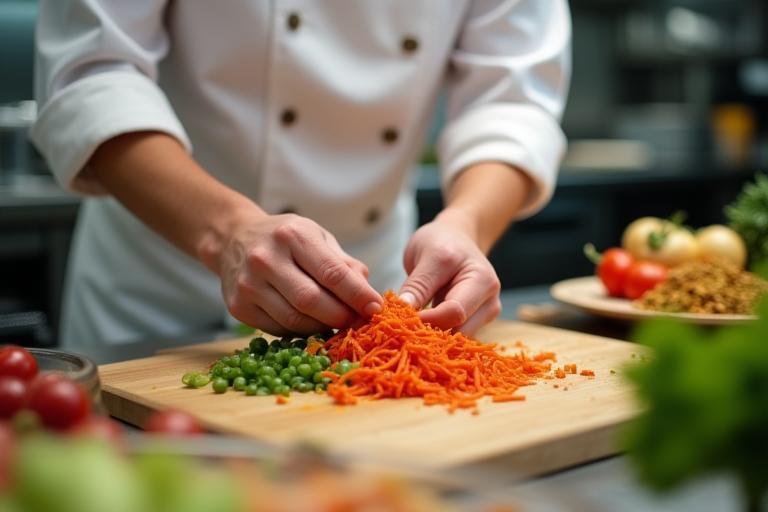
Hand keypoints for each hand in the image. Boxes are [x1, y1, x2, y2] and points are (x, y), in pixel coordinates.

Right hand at [217, 211, 382, 334]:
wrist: (233, 239)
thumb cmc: (285, 238)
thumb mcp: (317, 237)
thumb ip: (344, 264)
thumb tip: (369, 296)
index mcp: (292, 236)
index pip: (332, 273)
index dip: (358, 295)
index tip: (376, 308)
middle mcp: (266, 258)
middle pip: (312, 301)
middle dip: (341, 316)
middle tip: (357, 321)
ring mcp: (248, 285)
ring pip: (295, 320)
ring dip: (322, 327)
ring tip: (336, 322)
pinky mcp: (238, 307)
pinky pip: (279, 329)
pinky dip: (300, 331)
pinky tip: (310, 322)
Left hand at [398, 211, 501, 334]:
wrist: (457, 238)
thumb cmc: (442, 242)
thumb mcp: (428, 256)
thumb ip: (418, 285)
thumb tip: (402, 312)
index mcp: (482, 281)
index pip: (455, 312)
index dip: (427, 320)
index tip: (399, 319)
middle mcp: (489, 301)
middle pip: (459, 331)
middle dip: (429, 333)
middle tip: (401, 328)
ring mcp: (484, 315)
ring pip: (456, 339)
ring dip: (432, 337)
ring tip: (409, 326)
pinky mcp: (475, 323)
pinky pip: (454, 336)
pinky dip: (436, 334)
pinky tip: (419, 327)